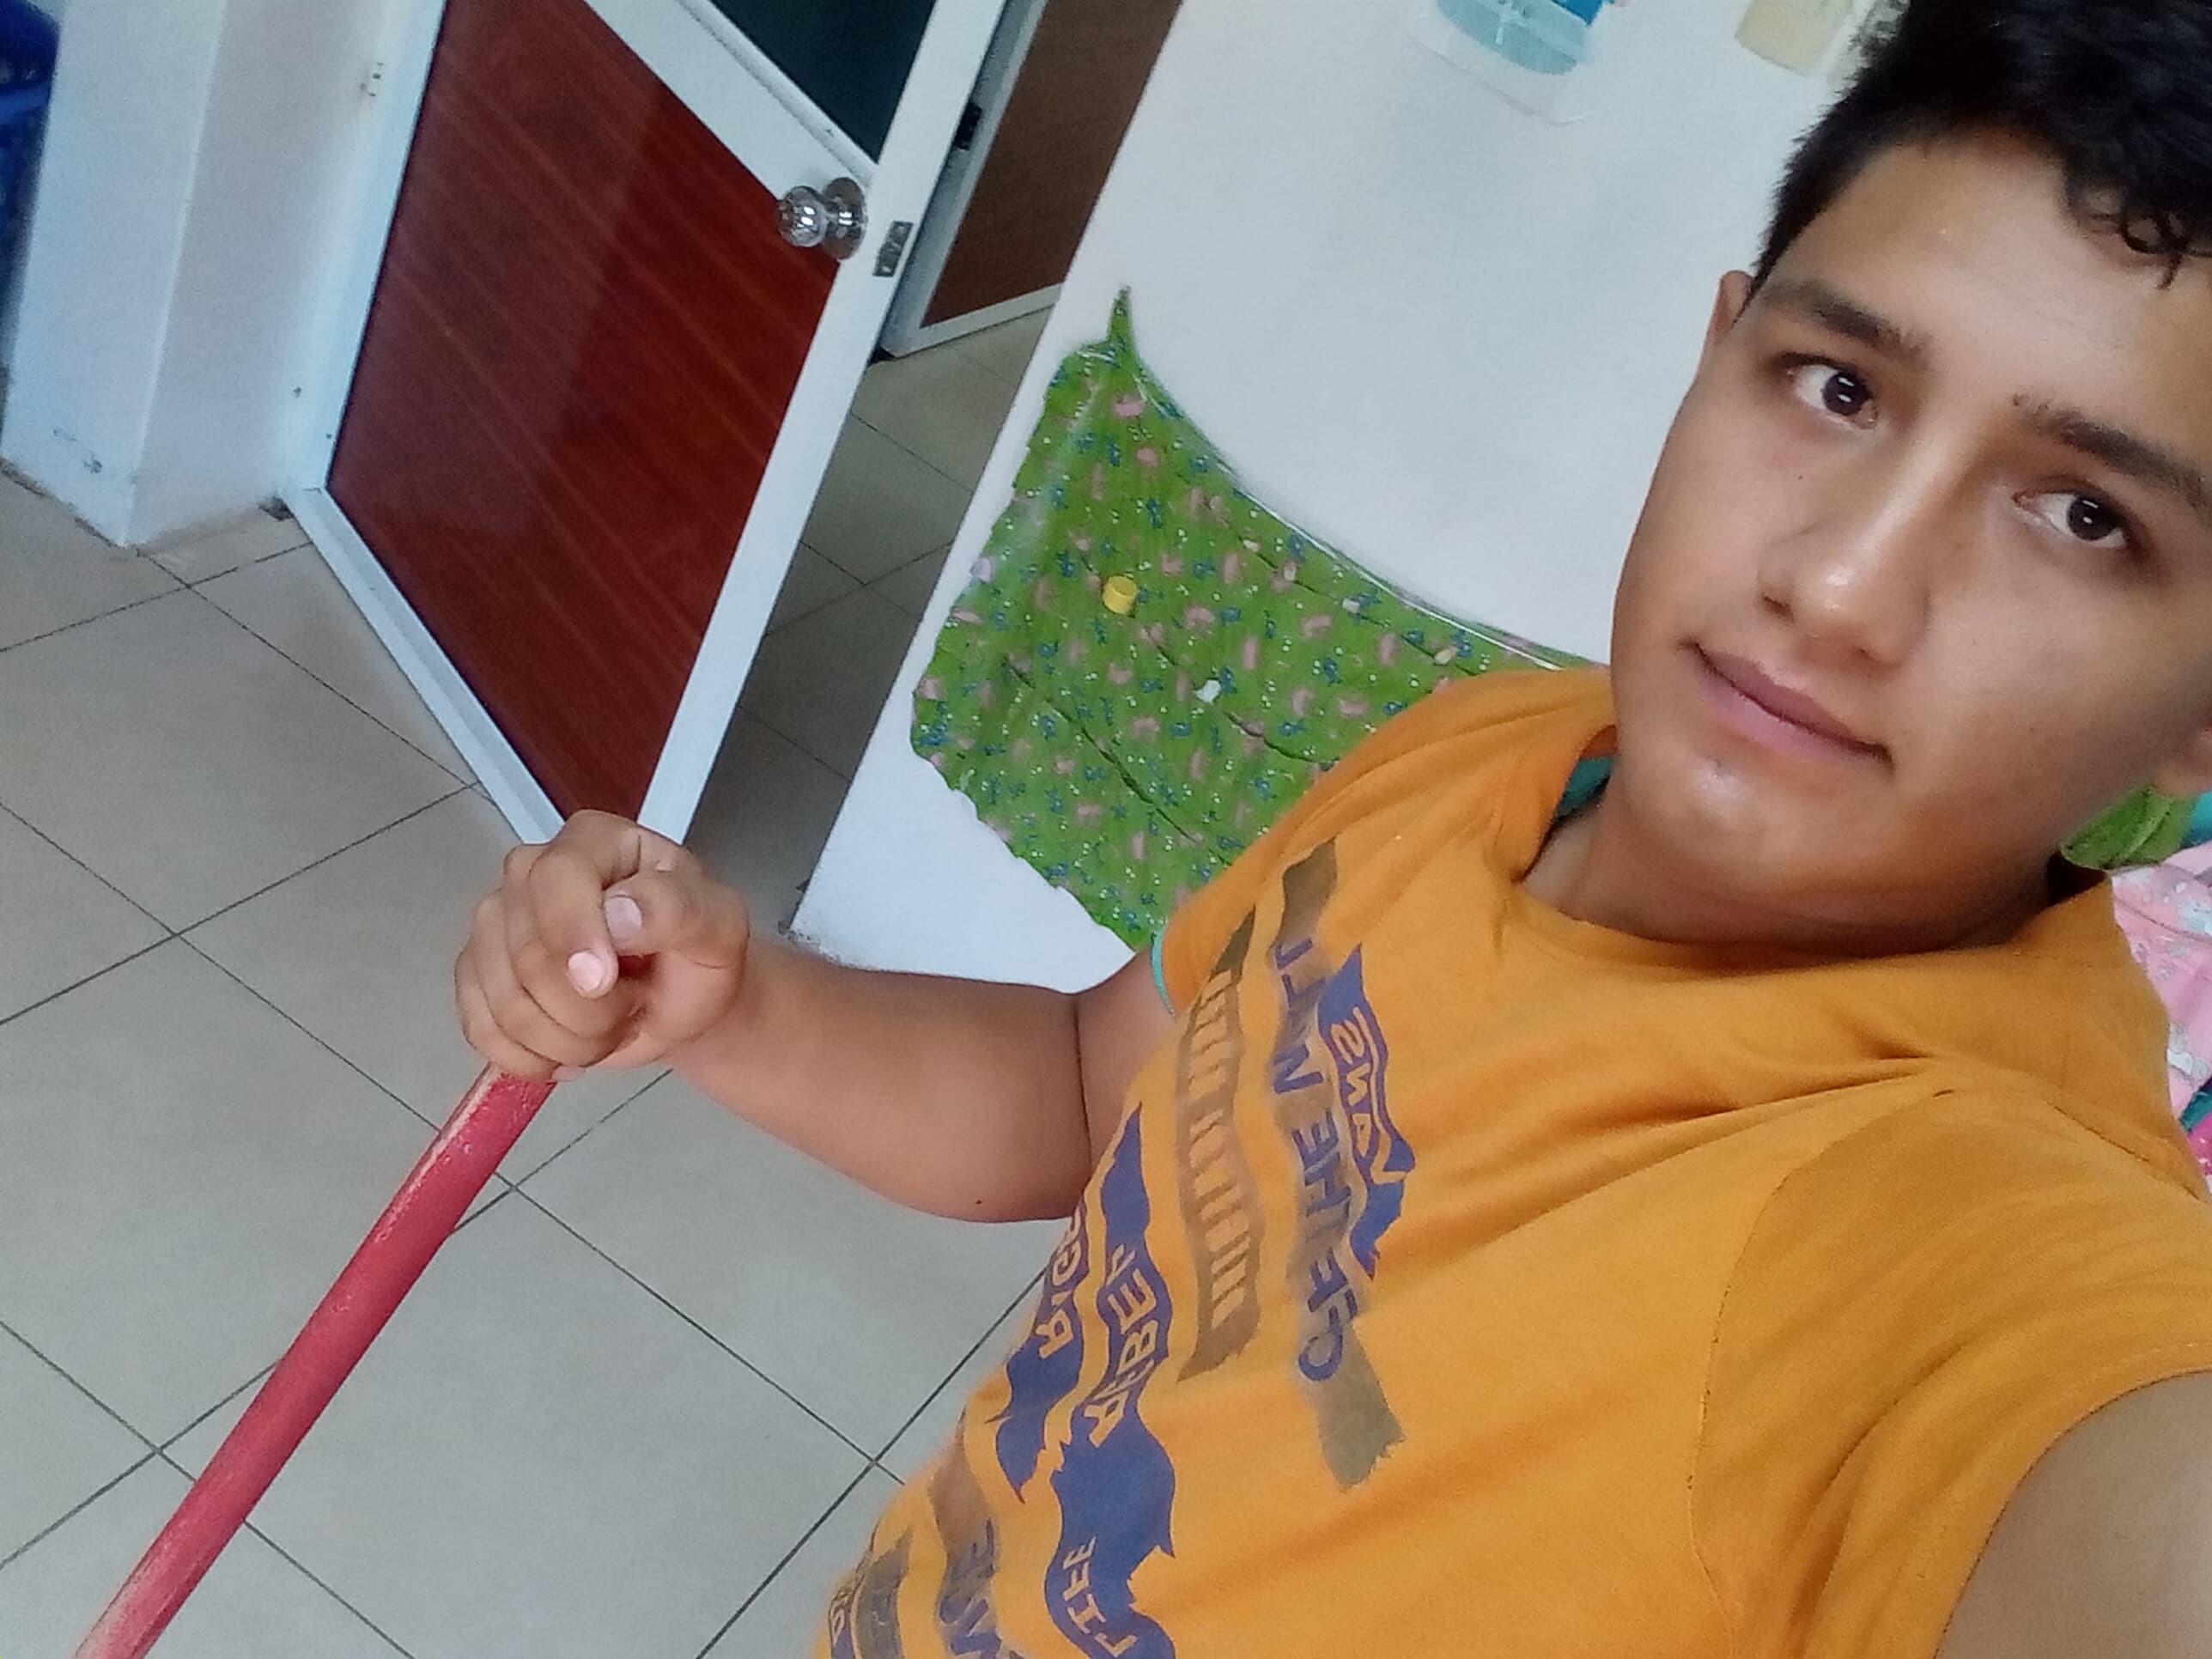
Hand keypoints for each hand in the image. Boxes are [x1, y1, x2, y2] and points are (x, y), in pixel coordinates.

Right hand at [455, 810, 751, 1079]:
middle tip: (632, 1006)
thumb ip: (678, 909)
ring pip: (506, 1003)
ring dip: (568, 1040)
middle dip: (589, 1009)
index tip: (605, 981)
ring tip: (608, 1025)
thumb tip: (620, 912)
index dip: (574, 935)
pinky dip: (532, 1057)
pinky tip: (569, 1048)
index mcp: (593, 842)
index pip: (555, 877)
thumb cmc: (696, 954)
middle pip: (528, 954)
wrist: (680, 998)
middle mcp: (530, 873)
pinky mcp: (477, 976)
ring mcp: (495, 925)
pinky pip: (483, 1031)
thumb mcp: (717, 926)